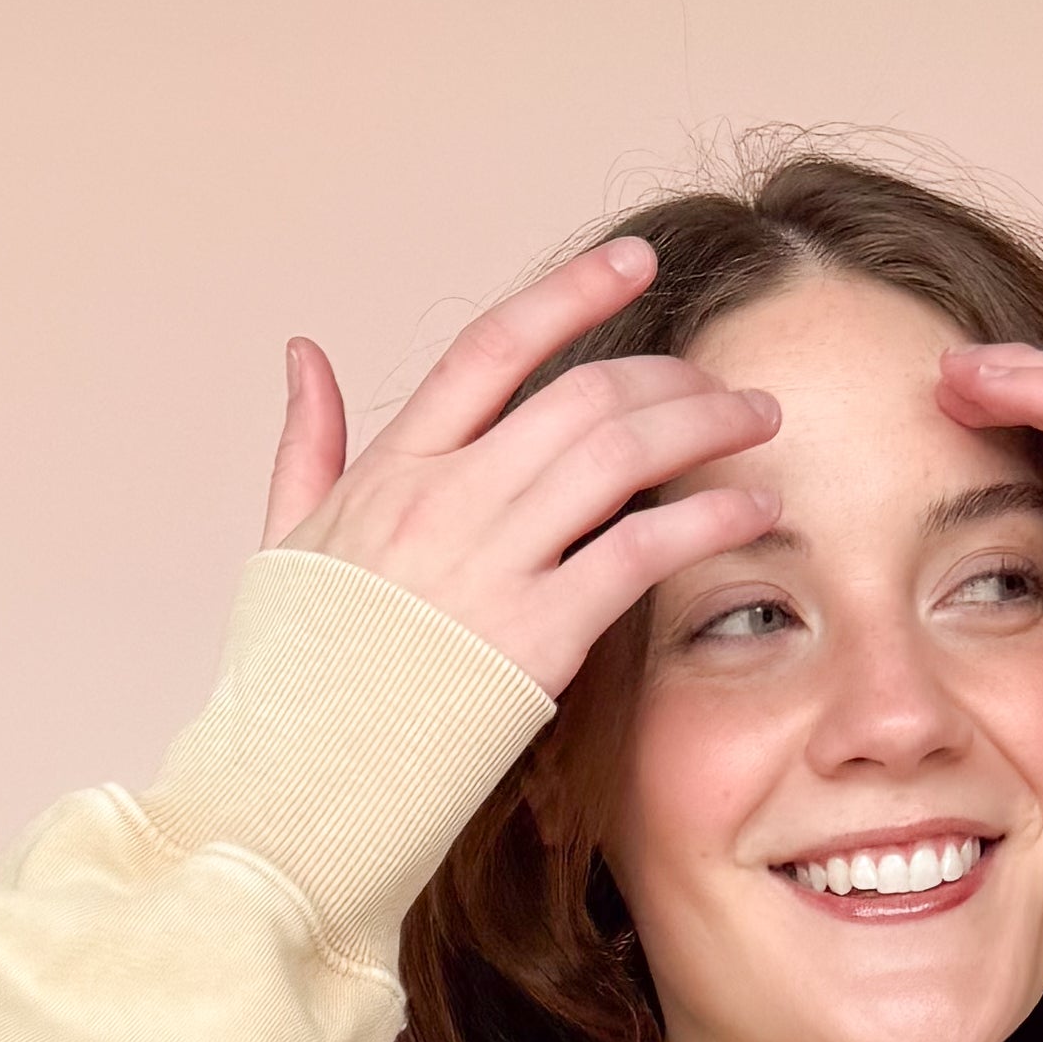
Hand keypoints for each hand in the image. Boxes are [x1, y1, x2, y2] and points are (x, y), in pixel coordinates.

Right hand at [257, 238, 781, 701]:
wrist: (298, 778)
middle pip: (583, 398)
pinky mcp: (538, 634)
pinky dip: (709, 518)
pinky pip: (642, 550)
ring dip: (706, 428)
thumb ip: (306, 444)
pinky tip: (751, 509)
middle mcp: (446, 499)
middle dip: (672, 379)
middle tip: (729, 387)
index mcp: (392, 470)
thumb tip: (305, 353)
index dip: (571, 293)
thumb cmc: (295, 676)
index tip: (634, 263)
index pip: (494, 349)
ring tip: (759, 425)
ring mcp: (493, 564)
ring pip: (622, 455)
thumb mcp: (283, 543)